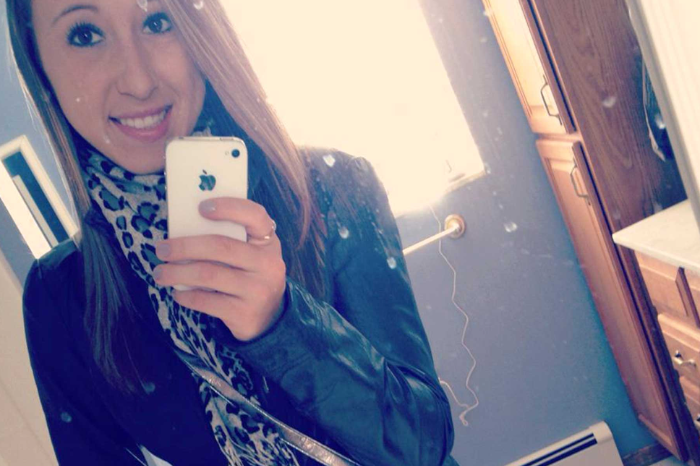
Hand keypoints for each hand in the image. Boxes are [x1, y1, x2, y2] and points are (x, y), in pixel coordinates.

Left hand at [153, 198, 284, 341]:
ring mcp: (258, 290)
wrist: (268, 316)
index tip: (201, 207)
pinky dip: (186, 296)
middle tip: (161, 249)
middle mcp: (268, 264)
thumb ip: (230, 238)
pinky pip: (207, 301)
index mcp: (268, 242)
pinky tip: (178, 293)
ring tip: (160, 273)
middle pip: (222, 246)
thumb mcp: (251, 253)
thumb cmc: (249, 275)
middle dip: (185, 246)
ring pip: (209, 274)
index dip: (229, 207)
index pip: (255, 216)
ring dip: (177, 273)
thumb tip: (183, 227)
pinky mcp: (244, 314)